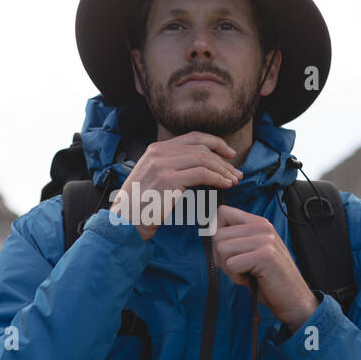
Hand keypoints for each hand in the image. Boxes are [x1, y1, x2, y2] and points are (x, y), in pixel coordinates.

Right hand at [109, 132, 242, 240]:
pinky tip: (225, 185)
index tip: (229, 154)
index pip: (193, 137)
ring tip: (234, 181)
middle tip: (236, 172)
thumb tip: (200, 167)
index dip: (215, 143)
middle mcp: (158, 152)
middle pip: (201, 147)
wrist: (124, 222)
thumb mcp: (153, 178)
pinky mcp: (168, 180)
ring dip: (223, 170)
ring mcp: (162, 165)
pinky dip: (218, 178)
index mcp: (156, 149)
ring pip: (204, 159)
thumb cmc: (140, 206)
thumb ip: (172, 167)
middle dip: (223, 159)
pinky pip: (202, 174)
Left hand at [211, 205, 318, 330]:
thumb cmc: (268, 279)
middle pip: (217, 235)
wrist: (293, 299)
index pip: (222, 213)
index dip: (216, 233)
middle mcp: (263, 227)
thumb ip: (235, 239)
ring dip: (229, 268)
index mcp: (259, 223)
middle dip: (221, 257)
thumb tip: (208, 230)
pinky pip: (231, 265)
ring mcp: (265, 240)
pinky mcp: (265, 256)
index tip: (226, 251)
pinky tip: (251, 279)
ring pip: (222, 249)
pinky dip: (236, 277)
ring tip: (247, 273)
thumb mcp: (251, 252)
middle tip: (240, 268)